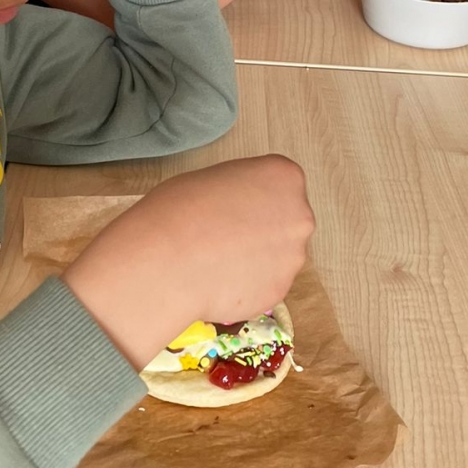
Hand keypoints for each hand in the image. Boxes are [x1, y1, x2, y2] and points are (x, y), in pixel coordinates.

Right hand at [63, 156, 314, 368]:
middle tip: (226, 236)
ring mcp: (293, 256)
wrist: (167, 262)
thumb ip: (242, 191)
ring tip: (217, 261)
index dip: (253, 198)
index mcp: (285, 177)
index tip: (234, 206)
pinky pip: (265, 285)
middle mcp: (300, 215)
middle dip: (261, 229)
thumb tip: (242, 209)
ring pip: (277, 256)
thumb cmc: (179, 211)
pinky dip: (246, 284)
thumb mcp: (214, 178)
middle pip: (286, 222)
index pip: (280, 185)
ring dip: (255, 259)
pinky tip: (219, 280)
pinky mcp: (280, 290)